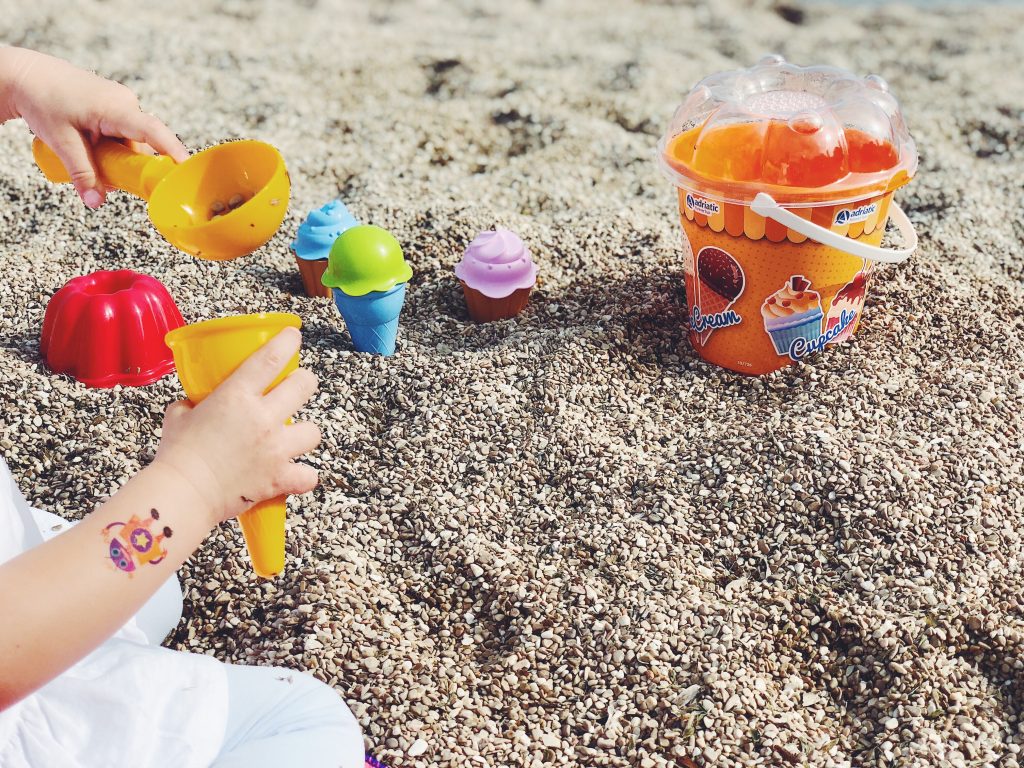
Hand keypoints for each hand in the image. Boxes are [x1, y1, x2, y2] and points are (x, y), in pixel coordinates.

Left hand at [2, 47, 187, 207]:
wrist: (25, 74)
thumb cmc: (41, 99)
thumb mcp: (61, 142)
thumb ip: (82, 173)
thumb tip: (95, 202)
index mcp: (116, 108)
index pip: (153, 132)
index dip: (172, 152)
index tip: (186, 170)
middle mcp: (125, 102)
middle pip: (142, 145)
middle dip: (130, 167)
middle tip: (110, 180)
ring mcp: (121, 103)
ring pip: (131, 141)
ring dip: (117, 157)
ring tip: (88, 156)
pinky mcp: (114, 106)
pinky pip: (123, 133)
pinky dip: (113, 147)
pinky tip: (91, 147)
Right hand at [154, 328, 321, 525]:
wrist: (182, 494)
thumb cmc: (176, 456)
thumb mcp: (177, 417)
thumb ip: (190, 405)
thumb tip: (192, 405)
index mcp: (236, 396)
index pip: (271, 357)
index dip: (287, 342)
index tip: (293, 337)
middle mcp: (263, 418)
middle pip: (304, 386)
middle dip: (304, 382)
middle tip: (297, 385)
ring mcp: (275, 448)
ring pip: (313, 431)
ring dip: (304, 432)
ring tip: (292, 437)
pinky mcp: (278, 478)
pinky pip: (308, 475)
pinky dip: (302, 476)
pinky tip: (294, 474)